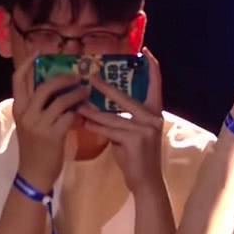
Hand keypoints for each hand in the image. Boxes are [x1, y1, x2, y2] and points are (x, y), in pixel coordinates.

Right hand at [12, 52, 89, 190]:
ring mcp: (39, 124)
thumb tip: (55, 86)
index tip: (39, 51)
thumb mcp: (30, 123)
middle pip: (43, 86)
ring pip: (60, 100)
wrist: (33, 173)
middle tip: (77, 76)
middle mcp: (26, 113)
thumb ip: (38, 105)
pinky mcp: (53, 135)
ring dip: (77, 94)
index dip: (28, 63)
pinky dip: (80, 112)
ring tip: (87, 91)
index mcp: (18, 108)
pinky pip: (70, 116)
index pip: (18, 79)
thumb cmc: (34, 147)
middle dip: (63, 78)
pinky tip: (86, 112)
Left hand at [78, 47, 164, 191]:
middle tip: (90, 76)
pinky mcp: (135, 140)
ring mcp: (144, 129)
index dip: (152, 67)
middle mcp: (152, 118)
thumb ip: (121, 120)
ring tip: (77, 104)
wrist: (146, 182)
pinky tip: (83, 122)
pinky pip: (109, 130)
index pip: (156, 85)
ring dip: (92, 110)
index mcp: (155, 113)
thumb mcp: (132, 135)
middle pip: (125, 97)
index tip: (145, 51)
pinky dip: (95, 126)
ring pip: (112, 116)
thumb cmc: (138, 158)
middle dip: (106, 87)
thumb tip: (97, 110)